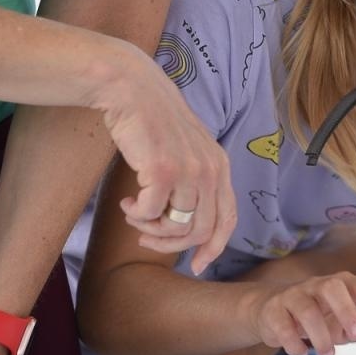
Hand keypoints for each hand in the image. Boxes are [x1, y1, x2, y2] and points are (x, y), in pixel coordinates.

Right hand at [94, 43, 235, 274]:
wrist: (132, 89)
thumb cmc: (153, 122)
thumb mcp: (186, 150)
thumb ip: (194, 181)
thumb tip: (187, 225)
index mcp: (220, 165)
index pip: (228, 219)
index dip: (214, 247)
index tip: (197, 265)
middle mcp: (211, 169)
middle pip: (201, 231)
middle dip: (171, 244)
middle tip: (145, 238)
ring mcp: (189, 170)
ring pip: (176, 227)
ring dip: (150, 229)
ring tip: (135, 214)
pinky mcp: (163, 170)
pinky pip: (151, 214)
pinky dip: (137, 215)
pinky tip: (127, 202)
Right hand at [248, 273, 355, 354]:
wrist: (271, 311)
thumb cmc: (316, 315)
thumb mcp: (343, 321)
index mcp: (339, 284)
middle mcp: (316, 285)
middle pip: (331, 288)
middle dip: (346, 311)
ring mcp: (293, 295)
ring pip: (306, 310)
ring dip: (320, 335)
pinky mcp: (273, 311)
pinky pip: (282, 325)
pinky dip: (293, 343)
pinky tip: (302, 353)